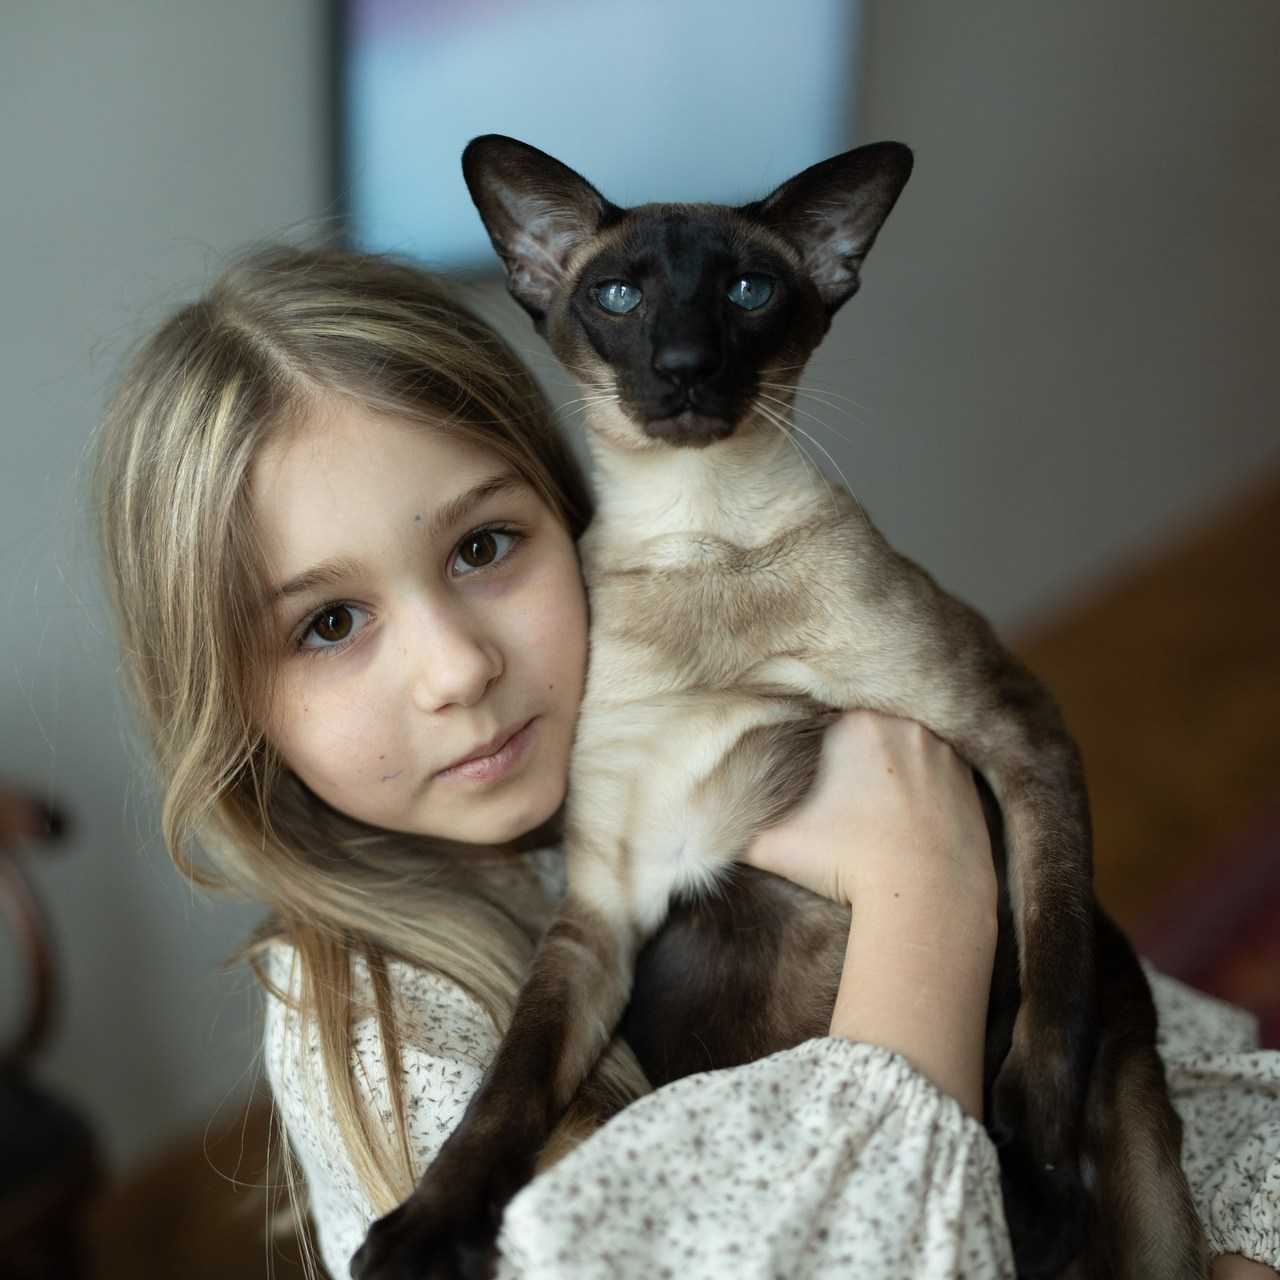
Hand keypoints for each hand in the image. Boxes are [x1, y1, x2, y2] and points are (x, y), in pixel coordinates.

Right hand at [743, 710, 995, 913]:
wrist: (925, 896)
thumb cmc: (842, 864)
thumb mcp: (766, 842)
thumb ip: (732, 817)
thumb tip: (701, 810)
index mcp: (850, 721)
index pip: (821, 709)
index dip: (809, 729)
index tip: (804, 752)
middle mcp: (899, 721)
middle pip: (865, 719)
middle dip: (850, 741)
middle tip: (837, 773)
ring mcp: (938, 746)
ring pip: (903, 738)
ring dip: (889, 757)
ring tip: (873, 792)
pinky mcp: (965, 773)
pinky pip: (934, 763)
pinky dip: (921, 778)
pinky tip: (907, 805)